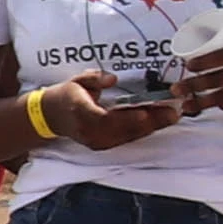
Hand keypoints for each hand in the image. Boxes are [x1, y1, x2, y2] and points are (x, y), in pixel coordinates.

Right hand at [28, 74, 179, 152]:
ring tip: (171, 116)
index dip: (126, 117)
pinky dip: (143, 131)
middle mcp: (90, 131)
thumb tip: (113, 79)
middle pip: (123, 129)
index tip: (145, 112)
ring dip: (151, 127)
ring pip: (128, 135)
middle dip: (151, 121)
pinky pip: (126, 138)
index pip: (104, 118)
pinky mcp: (103, 145)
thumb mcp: (76, 80)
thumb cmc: (65, 95)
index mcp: (80, 112)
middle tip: (173, 112)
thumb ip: (94, 78)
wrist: (49, 117)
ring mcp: (96, 141)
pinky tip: (157, 123)